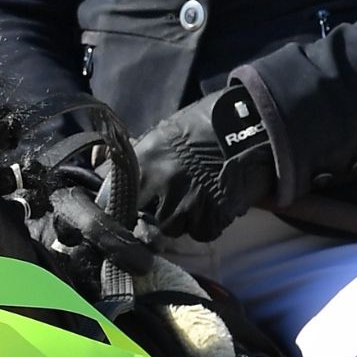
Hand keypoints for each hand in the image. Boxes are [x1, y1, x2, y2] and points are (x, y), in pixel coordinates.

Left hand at [134, 84, 276, 241]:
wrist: (251, 124)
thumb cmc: (205, 124)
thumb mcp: (163, 133)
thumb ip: (138, 157)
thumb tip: (105, 169)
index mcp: (144, 163)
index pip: (120, 197)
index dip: (129, 203)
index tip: (135, 204)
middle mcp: (162, 187)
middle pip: (148, 219)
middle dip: (158, 213)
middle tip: (173, 199)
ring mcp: (188, 204)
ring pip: (175, 228)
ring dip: (184, 219)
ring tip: (197, 198)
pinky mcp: (214, 216)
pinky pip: (203, 232)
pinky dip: (208, 224)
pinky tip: (214, 204)